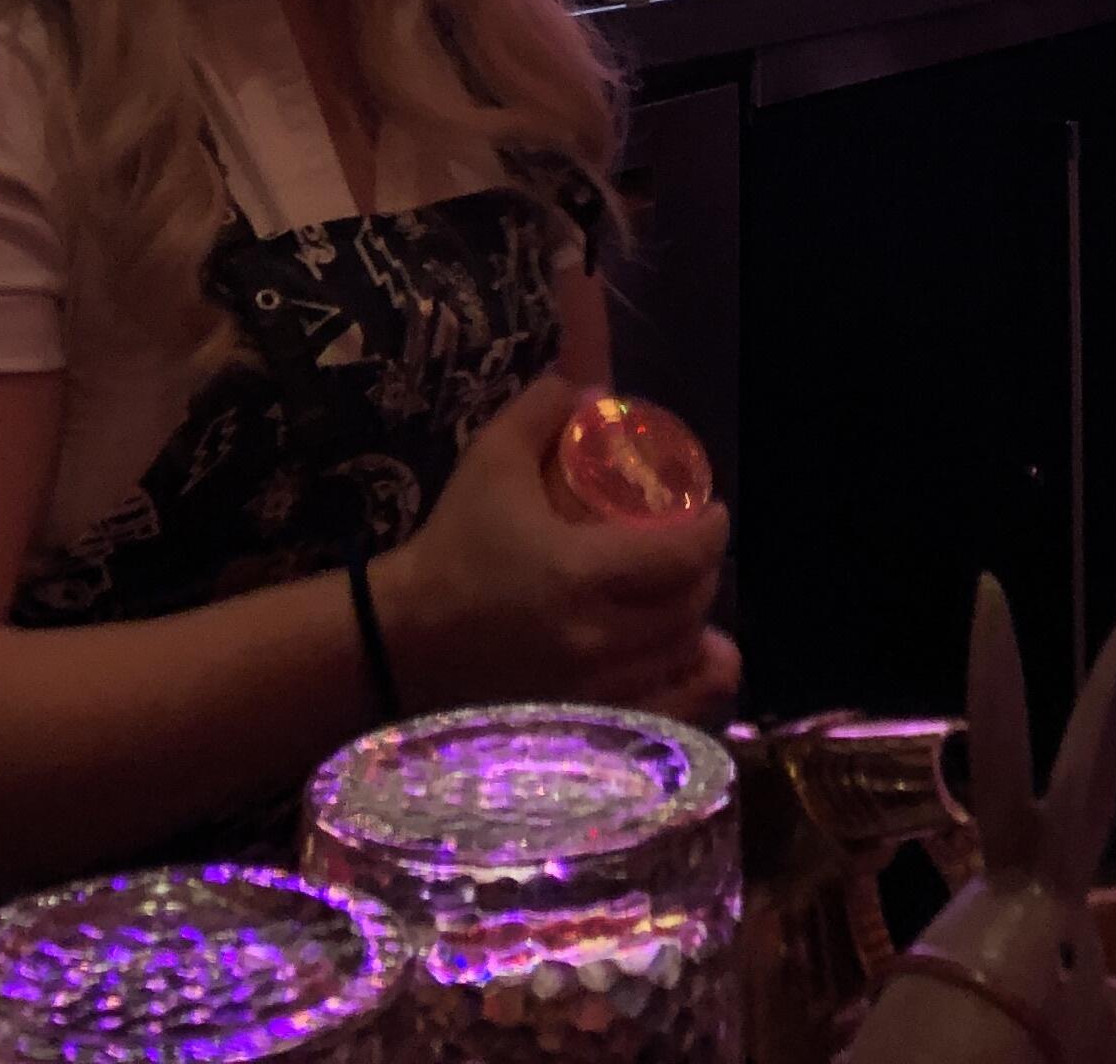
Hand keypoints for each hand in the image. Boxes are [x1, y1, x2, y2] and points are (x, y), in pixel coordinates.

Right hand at [376, 374, 728, 714]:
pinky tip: (690, 662)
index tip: (712, 512)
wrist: (403, 638)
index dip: (710, 533)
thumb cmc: (453, 545)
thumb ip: (541, 409)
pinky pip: (665, 714)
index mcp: (578, 574)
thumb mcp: (490, 460)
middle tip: (693, 548)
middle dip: (703, 571)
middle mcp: (597, 640)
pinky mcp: (584, 727)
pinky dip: (689, 686)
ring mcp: (593, 694)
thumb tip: (597, 388)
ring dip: (695, 621)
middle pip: (688, 607)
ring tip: (683, 594)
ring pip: (680, 658)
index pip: (679, 557)